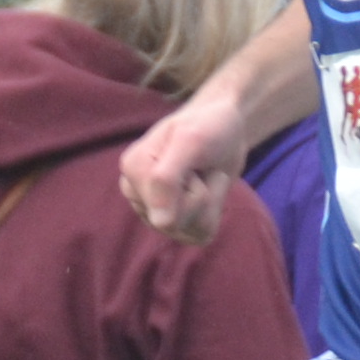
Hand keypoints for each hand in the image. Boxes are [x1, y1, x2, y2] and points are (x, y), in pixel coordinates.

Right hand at [120, 81, 248, 245]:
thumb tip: (160, 224)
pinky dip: (215, 209)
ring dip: (212, 201)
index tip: (190, 159)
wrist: (227, 126)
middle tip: (199, 168)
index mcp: (133, 170)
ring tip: (203, 175)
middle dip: (202, 196)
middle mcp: (139, 194)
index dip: (192, 188)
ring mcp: (157, 210)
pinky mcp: (177, 221)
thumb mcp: (190, 141)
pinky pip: (202, 234)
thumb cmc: (208, 126)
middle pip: (176, 225)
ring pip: (193, 231)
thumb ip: (167, 179)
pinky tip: (208, 187)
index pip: (163, 210)